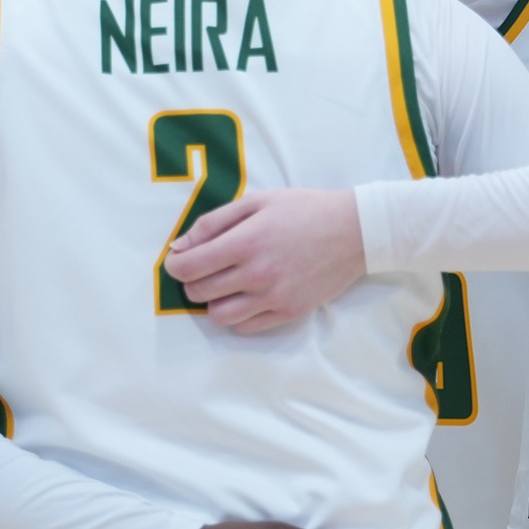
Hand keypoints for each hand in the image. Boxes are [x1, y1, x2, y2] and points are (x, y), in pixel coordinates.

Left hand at [164, 189, 362, 333]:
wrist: (354, 231)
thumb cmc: (303, 210)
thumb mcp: (256, 201)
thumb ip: (213, 222)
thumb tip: (179, 247)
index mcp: (245, 242)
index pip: (188, 268)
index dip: (175, 265)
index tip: (179, 261)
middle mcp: (257, 274)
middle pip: (199, 293)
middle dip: (193, 281)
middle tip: (205, 269)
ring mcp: (274, 298)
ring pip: (219, 316)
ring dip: (214, 301)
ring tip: (225, 285)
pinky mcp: (289, 313)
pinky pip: (246, 327)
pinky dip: (238, 315)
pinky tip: (246, 297)